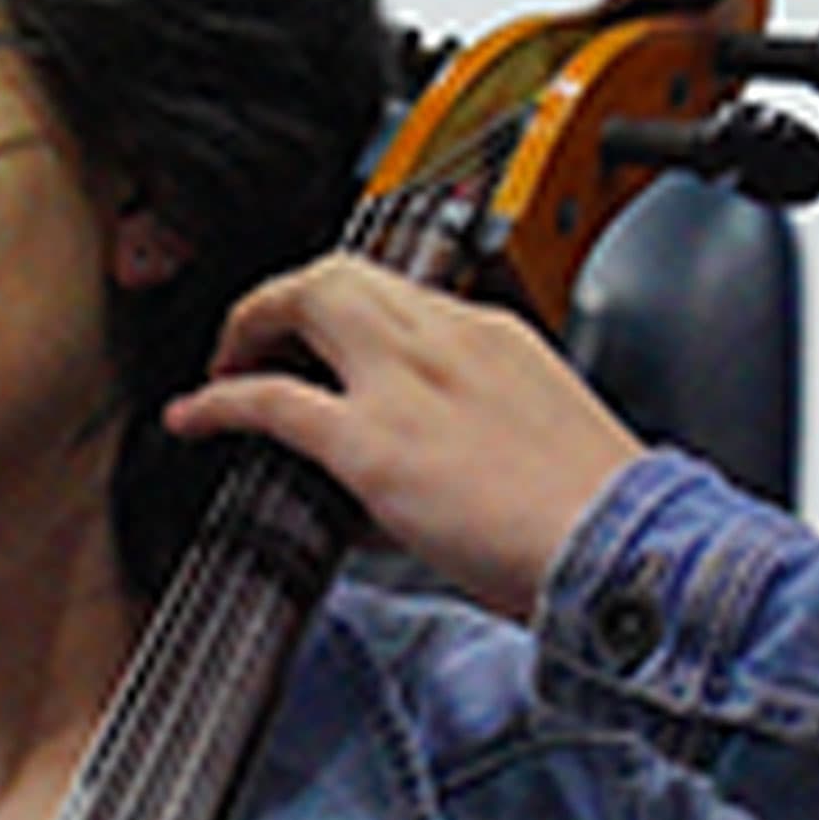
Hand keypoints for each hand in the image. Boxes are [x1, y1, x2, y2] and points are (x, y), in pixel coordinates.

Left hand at [164, 254, 642, 621]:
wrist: (622, 545)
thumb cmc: (597, 511)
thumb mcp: (539, 434)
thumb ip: (479, 424)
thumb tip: (428, 463)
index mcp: (493, 334)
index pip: (400, 295)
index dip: (344, 312)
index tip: (325, 341)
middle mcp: (445, 340)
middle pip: (341, 274)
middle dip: (286, 298)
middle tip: (258, 339)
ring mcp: (404, 385)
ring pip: (306, 303)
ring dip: (251, 326)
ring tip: (224, 364)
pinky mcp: (372, 443)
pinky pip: (269, 401)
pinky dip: (220, 401)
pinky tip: (196, 416)